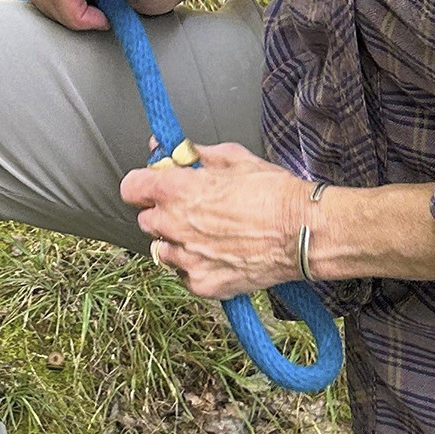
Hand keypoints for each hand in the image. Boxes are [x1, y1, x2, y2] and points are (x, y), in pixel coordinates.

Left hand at [121, 141, 311, 300]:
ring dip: (177, 242)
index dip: (143, 185)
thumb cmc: (274, 192)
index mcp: (177, 191)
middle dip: (163, 213)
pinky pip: (184, 275)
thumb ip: (195, 154)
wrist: (304, 232)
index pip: (130, 188)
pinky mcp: (202, 284)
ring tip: (209, 235)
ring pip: (163, 250)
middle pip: (146, 220)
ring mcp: (186, 259)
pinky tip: (219, 254)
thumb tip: (173, 149)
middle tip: (192, 210)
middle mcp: (174, 225)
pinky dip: (195, 267)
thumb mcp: (234, 158)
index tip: (154, 186)